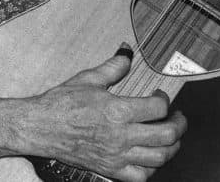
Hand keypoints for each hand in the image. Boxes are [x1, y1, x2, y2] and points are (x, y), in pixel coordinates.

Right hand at [10, 50, 185, 181]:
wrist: (40, 126)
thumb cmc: (61, 103)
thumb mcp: (88, 79)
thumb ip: (113, 66)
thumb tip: (126, 51)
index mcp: (117, 111)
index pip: (158, 108)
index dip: (165, 100)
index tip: (160, 97)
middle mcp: (120, 135)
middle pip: (166, 135)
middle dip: (179, 125)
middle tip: (177, 118)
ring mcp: (116, 155)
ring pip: (159, 158)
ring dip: (171, 148)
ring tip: (170, 138)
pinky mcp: (109, 168)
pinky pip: (140, 176)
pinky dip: (151, 169)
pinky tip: (149, 158)